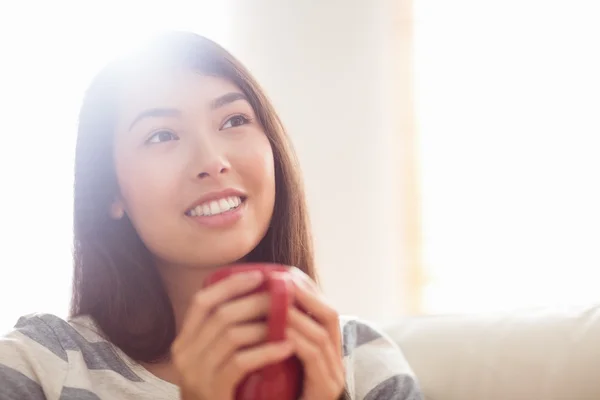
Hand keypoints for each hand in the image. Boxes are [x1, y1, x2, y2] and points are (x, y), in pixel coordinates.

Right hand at [172, 271, 294, 399]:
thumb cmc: (221, 391)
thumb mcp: (215, 359)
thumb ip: (225, 333)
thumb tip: (255, 297)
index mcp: (184, 342)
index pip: (201, 302)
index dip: (229, 285)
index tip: (257, 275)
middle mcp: (184, 355)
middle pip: (220, 314)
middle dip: (254, 301)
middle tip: (282, 296)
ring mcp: (195, 374)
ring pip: (231, 334)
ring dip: (264, 324)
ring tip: (288, 320)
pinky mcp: (212, 391)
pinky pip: (241, 362)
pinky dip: (266, 351)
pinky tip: (286, 347)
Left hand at [288, 269, 344, 399]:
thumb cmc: (277, 397)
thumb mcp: (277, 359)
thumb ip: (277, 336)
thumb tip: (259, 305)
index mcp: (325, 349)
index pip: (323, 309)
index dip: (306, 290)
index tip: (283, 274)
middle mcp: (335, 359)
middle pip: (329, 314)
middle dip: (306, 295)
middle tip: (282, 280)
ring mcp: (333, 375)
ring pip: (322, 333)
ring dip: (297, 314)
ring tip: (275, 300)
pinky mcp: (325, 389)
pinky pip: (313, 356)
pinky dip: (296, 339)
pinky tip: (278, 329)